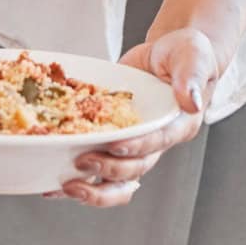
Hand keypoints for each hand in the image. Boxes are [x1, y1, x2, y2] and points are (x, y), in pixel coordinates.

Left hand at [49, 28, 221, 208]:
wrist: (167, 55)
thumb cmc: (186, 54)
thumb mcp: (193, 57)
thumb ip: (190, 77)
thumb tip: (190, 101)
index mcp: (178, 126)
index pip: (157, 142)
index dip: (136, 147)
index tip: (115, 146)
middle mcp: (156, 143)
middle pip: (134, 169)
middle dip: (108, 170)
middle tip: (82, 162)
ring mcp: (133, 146)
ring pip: (116, 181)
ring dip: (94, 190)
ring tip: (67, 188)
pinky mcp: (113, 141)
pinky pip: (97, 168)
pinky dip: (76, 178)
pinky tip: (52, 184)